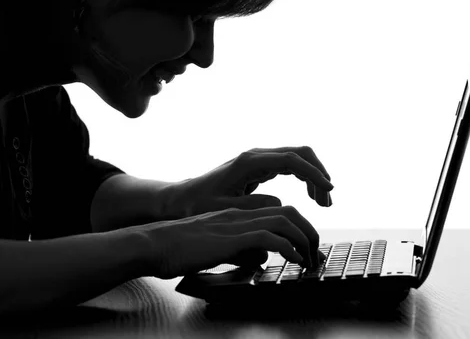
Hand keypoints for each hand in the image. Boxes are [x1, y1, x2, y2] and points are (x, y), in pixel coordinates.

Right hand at [136, 205, 323, 278]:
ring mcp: (236, 222)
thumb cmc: (179, 248)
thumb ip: (241, 249)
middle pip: (287, 210)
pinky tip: (293, 260)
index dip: (297, 227)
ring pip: (284, 219)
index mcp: (237, 214)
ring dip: (304, 238)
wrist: (154, 244)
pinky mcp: (230, 237)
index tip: (305, 247)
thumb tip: (260, 258)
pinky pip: (269, 238)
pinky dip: (288, 248)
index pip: (277, 211)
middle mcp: (240, 213)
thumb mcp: (218, 247)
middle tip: (315, 251)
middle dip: (308, 230)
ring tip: (309, 257)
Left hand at [163, 146, 333, 218]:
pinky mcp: (259, 166)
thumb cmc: (200, 205)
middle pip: (300, 152)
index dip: (313, 174)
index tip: (328, 190)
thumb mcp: (226, 211)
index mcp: (249, 163)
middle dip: (319, 173)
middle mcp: (256, 155)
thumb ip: (254, 206)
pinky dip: (304, 178)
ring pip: (297, 158)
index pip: (291, 160)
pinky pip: (290, 166)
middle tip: (328, 200)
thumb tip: (282, 205)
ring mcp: (258, 159)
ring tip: (323, 202)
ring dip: (314, 176)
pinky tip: (310, 196)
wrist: (184, 198)